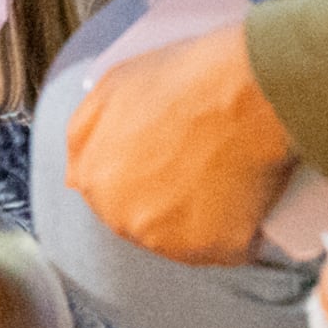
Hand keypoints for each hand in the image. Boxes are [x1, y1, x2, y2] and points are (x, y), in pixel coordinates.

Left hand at [64, 22, 295, 264]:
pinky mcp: (216, 249)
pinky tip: (252, 196)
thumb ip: (85, 136)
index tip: (174, 159)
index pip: (112, 195)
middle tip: (206, 164)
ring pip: (186, 241)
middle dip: (172, 200)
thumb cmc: (189, 78)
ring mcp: (170, 239)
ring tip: (231, 178)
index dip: (147, 175)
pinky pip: (230, 249)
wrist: (253, 88)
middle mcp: (123, 217)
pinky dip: (243, 231)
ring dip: (206, 220)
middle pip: (147, 221)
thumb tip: (75, 177)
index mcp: (94, 178)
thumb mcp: (113, 86)